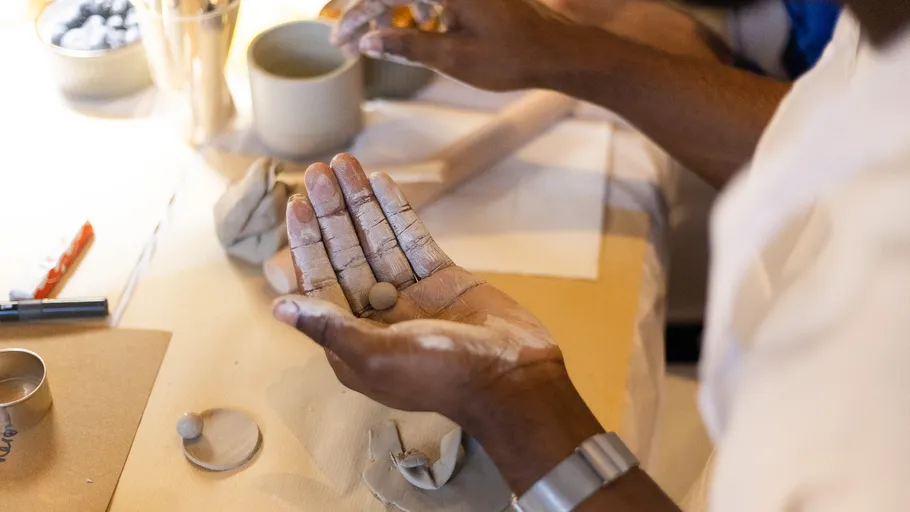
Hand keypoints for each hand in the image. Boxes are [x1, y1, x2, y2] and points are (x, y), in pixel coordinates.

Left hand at [271, 153, 563, 423]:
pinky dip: (397, 211)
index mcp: (354, 340)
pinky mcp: (442, 278)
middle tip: (319, 169)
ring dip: (361, 203)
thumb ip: (330, 329)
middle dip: (333, 213)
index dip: (308, 242)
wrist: (514, 378)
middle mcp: (377, 315)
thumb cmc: (442, 376)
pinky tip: (382, 183)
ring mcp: (411, 294)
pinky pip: (413, 239)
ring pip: (378, 241)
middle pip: (347, 254)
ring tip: (345, 163)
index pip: (321, 282)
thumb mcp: (378, 357)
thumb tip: (278, 307)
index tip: (298, 204)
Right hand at [331, 0, 577, 90]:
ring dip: (386, 10)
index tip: (339, 40)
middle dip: (364, 10)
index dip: (356, 15)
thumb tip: (368, 42)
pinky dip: (412, 9)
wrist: (558, 51)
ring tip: (368, 40)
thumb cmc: (512, 57)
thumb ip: (407, 45)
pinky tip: (408, 29)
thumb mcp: (453, 58)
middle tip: (343, 38)